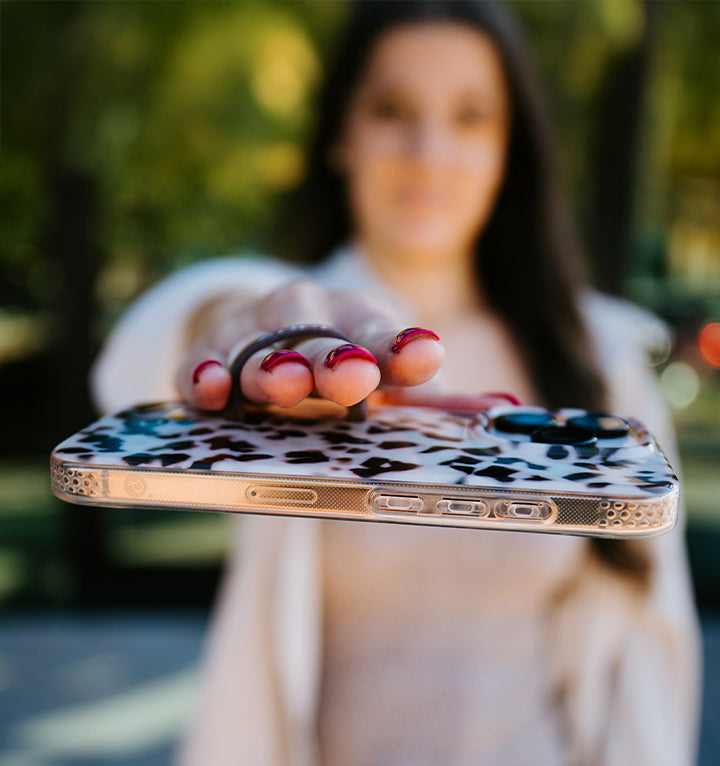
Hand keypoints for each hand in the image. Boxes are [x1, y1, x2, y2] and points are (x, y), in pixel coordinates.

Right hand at [176, 280, 443, 412]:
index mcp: (357, 321)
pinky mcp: (208, 354)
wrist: (270, 335)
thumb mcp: (385, 376)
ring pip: (257, 344)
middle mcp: (305, 318)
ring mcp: (253, 333)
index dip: (402, 346)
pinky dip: (203, 374)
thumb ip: (432, 398)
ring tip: (280, 384)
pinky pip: (200, 362)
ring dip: (269, 365)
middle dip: (333, 356)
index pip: (381, 331)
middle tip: (352, 374)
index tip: (425, 356)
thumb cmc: (340, 364)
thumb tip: (505, 412)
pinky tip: (210, 390)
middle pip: (316, 332)